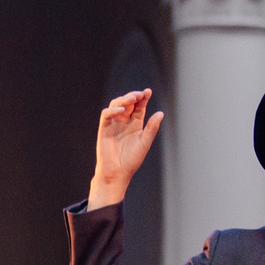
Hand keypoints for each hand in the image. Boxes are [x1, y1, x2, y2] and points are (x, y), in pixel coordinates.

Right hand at [85, 90, 162, 210]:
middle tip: (139, 95)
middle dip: (133, 96)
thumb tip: (161, 113)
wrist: (117, 172)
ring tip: (131, 99)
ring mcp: (114, 124)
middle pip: (128, 103)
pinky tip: (121, 110)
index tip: (148, 92)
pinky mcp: (104, 128)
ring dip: (123, 100)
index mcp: (135, 124)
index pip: (139, 107)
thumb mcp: (144, 143)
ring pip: (116, 105)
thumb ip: (152, 128)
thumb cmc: (131, 160)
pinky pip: (107, 115)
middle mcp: (124, 122)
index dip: (143, 98)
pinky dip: (113, 110)